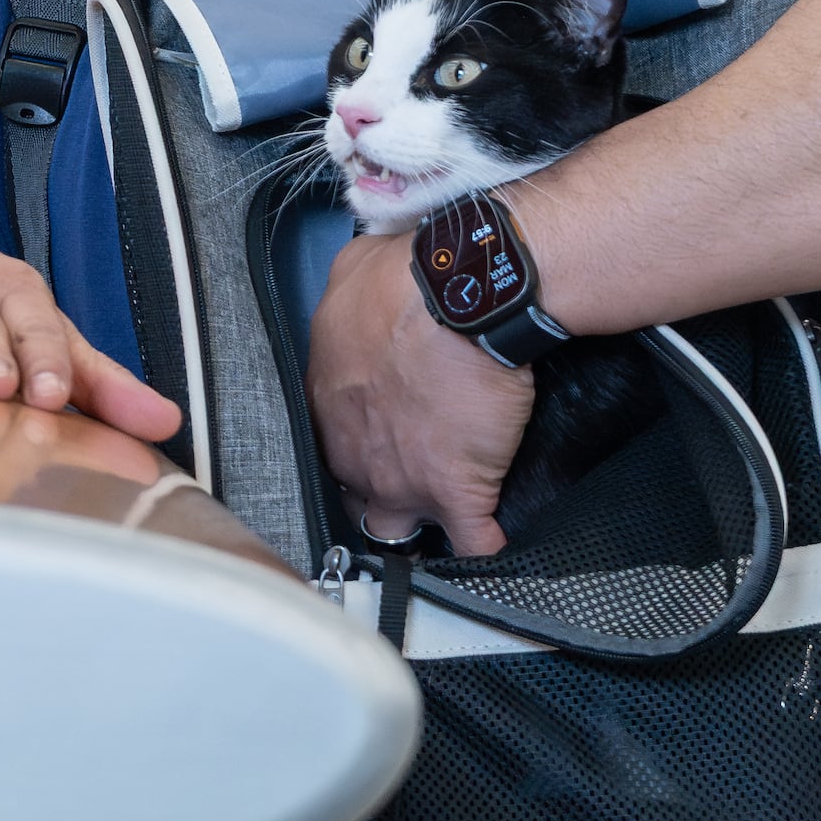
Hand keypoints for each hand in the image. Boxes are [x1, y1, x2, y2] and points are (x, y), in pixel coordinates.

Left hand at [307, 228, 534, 557]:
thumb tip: (359, 295)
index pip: (331, 437)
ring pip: (396, 528)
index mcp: (326, 401)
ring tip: (440, 521)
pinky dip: (485, 546)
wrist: (460, 296)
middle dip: (379, 490)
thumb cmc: (405, 278)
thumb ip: (347, 300)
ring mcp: (400, 479)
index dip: (358, 438)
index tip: (382, 432)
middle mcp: (352, 450)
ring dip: (416, 525)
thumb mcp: (351, 274)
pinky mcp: (455, 492)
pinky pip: (472, 543)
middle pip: (355, 491)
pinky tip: (494, 545)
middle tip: (410, 476)